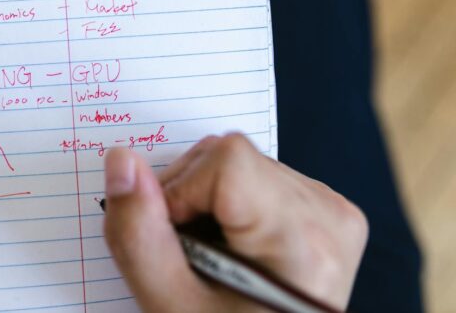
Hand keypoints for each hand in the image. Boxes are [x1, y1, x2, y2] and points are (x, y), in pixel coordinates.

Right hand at [102, 134, 366, 311]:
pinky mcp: (329, 213)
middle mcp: (328, 215)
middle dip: (189, 199)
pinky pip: (261, 178)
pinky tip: (234, 250)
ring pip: (241, 164)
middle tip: (192, 259)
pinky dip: (231, 206)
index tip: (177, 244)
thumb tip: (121, 161)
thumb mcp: (170, 305)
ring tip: (214, 259)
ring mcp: (334, 213)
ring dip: (207, 202)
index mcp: (301, 238)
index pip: (225, 159)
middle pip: (229, 156)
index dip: (179, 192)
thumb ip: (139, 234)